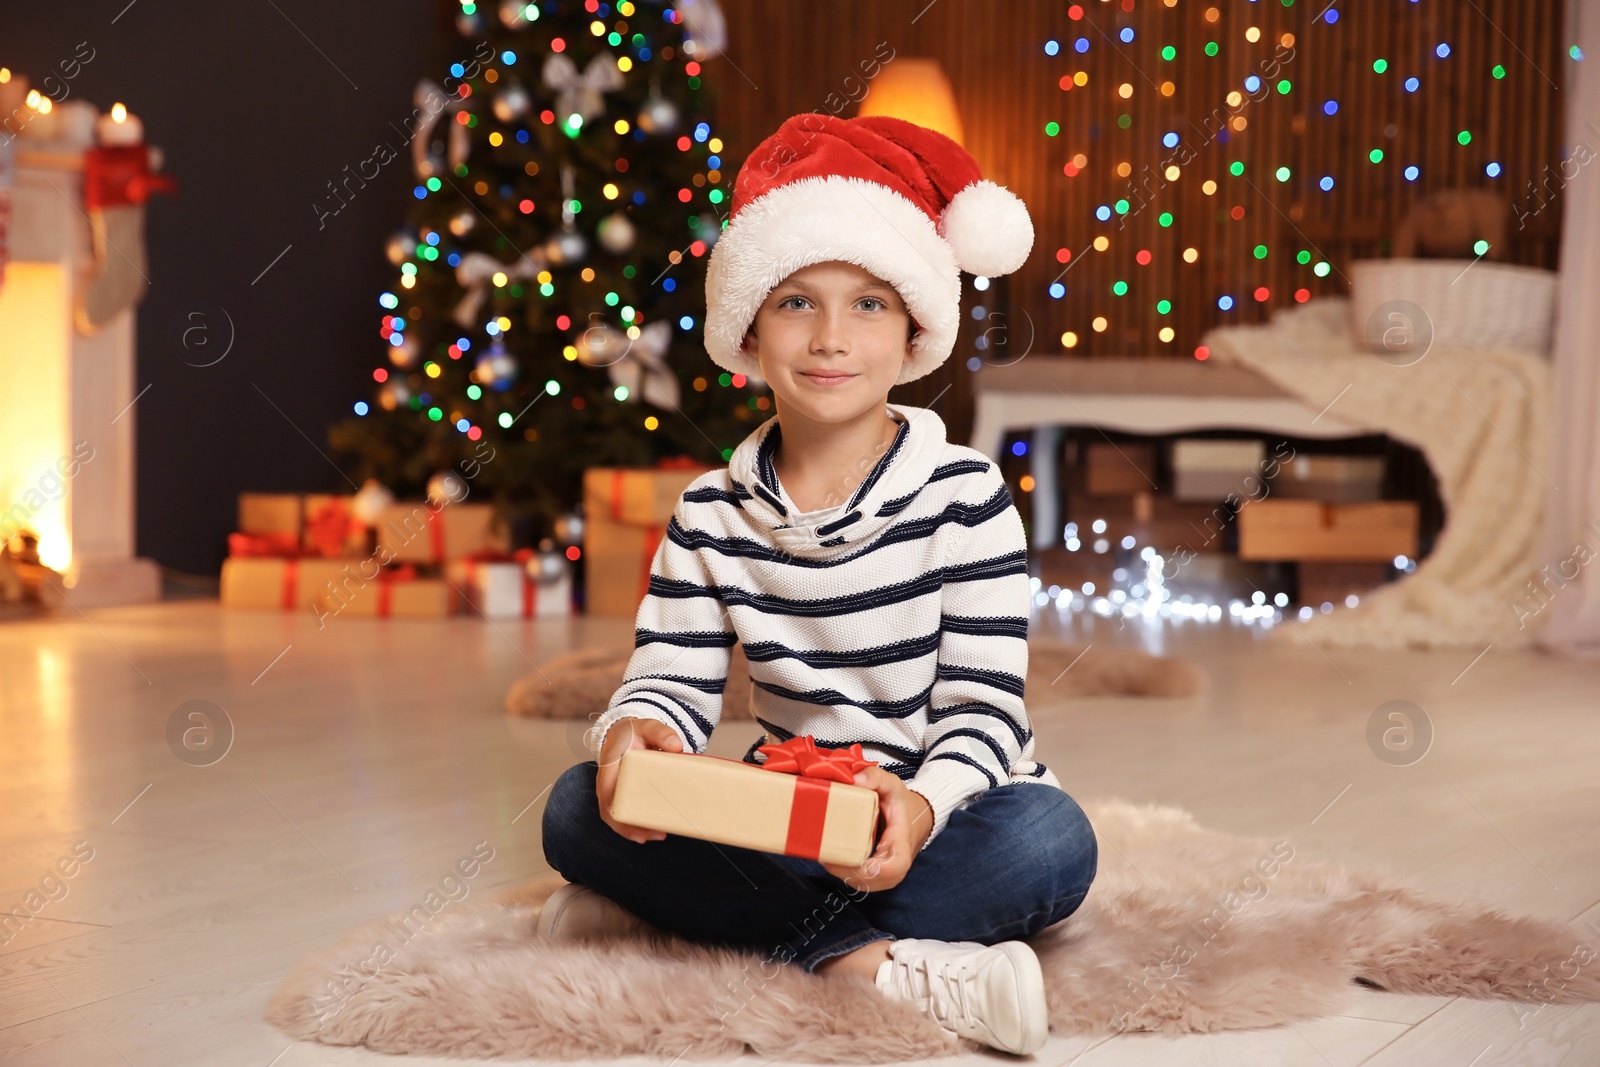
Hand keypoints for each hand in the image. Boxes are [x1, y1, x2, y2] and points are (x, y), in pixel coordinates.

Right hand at [595, 717, 682, 843]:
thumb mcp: (648, 727)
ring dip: (634, 830)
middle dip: (630, 828)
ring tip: (657, 835)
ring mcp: (612, 791)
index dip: (618, 811)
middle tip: (655, 834)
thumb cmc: (634, 732)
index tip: (635, 822)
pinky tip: (651, 833)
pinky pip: (623, 814)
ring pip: (617, 817)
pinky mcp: (620, 796)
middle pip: (611, 812)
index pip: (607, 793)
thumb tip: (676, 745)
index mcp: (609, 766)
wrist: (625, 733)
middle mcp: (606, 782)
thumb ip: (662, 733)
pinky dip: (635, 825)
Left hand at [820, 766, 933, 891]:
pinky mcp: (875, 878)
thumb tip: (853, 779)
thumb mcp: (892, 785)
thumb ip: (875, 777)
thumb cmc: (902, 805)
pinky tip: (829, 856)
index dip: (862, 869)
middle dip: (840, 869)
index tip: (840, 856)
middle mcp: (895, 868)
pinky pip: (857, 880)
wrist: (914, 820)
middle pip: (866, 880)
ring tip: (821, 851)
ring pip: (858, 882)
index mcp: (901, 846)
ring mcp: (885, 877)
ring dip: (838, 870)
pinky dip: (841, 870)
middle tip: (820, 850)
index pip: (888, 869)